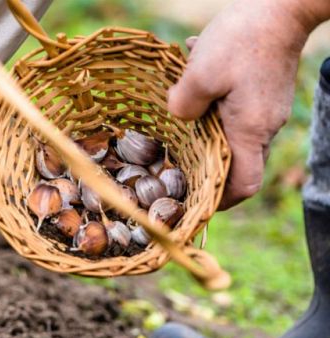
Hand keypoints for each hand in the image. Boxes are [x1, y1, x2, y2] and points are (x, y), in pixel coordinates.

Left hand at [167, 0, 320, 208]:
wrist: (282, 4)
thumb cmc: (243, 38)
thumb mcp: (200, 73)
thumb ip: (182, 105)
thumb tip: (176, 118)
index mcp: (250, 131)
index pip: (244, 185)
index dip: (220, 200)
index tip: (195, 200)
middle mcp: (264, 126)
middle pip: (235, 163)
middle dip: (204, 165)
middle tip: (173, 161)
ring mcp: (266, 109)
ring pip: (231, 132)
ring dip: (203, 125)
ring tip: (181, 104)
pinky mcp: (263, 92)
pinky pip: (234, 108)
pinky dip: (213, 100)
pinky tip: (195, 73)